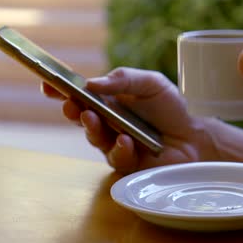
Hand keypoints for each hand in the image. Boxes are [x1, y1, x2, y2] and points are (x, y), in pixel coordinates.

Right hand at [42, 67, 218, 173]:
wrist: (195, 137)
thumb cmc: (172, 108)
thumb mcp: (151, 83)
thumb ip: (124, 79)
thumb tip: (92, 83)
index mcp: (109, 100)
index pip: (79, 94)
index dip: (61, 90)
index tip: (47, 84)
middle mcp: (107, 122)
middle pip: (80, 117)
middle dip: (71, 110)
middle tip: (71, 104)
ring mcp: (114, 143)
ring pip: (94, 138)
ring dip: (91, 128)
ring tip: (92, 116)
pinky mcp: (126, 163)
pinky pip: (116, 157)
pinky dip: (119, 148)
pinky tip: (126, 140)